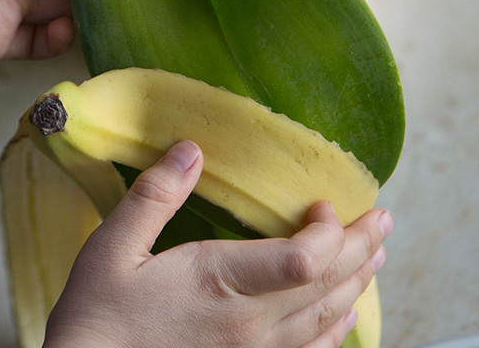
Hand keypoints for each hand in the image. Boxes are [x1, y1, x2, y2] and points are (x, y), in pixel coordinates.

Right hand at [44, 141, 391, 347]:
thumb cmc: (97, 317)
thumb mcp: (113, 247)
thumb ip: (155, 197)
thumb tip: (190, 151)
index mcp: (219, 283)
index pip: (305, 257)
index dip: (330, 229)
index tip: (323, 202)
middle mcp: (249, 324)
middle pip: (328, 283)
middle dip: (362, 247)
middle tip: (382, 218)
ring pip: (326, 318)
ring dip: (356, 282)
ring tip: (376, 255)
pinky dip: (336, 327)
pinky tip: (342, 313)